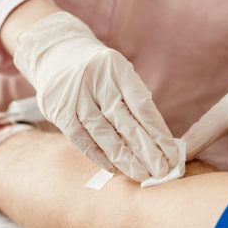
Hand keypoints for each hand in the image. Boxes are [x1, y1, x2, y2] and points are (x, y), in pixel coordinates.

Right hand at [11, 12, 178, 181]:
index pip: (142, 107)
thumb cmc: (99, 71)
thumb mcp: (119, 72)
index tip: (172, 155)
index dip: (158, 134)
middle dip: (146, 151)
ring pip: (104, 134)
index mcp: (117, 69)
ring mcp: (76, 97)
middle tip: (161, 172)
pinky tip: (114, 168)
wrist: (55, 53)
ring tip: (141, 174)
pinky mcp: (59, 112)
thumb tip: (158, 140)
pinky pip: (82, 140)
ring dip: (124, 158)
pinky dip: (99, 156)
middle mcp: (97, 81)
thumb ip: (134, 100)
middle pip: (125, 123)